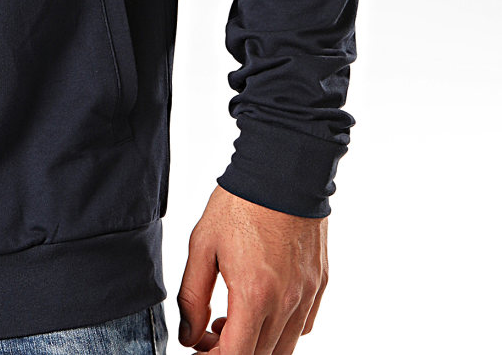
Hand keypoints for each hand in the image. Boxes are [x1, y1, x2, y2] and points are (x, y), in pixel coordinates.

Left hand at [176, 184, 327, 353]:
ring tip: (228, 321)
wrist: (281, 172)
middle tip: (207, 334)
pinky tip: (259, 309)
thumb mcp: (202, 245)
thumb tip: (190, 334)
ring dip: (255, 346)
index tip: (198, 348)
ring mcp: (307, 296)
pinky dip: (280, 331)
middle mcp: (286, 302)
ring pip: (284, 348)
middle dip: (230, 353)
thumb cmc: (240, 204)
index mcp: (254, 294)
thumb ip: (192, 296)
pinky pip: (302, 327)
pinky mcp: (319, 285)